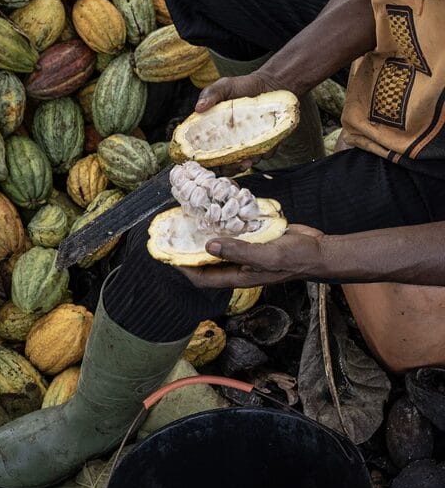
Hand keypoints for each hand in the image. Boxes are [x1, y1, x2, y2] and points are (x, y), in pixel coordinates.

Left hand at [179, 225, 326, 287]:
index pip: (203, 278)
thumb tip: (209, 245)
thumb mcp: (267, 255)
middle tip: (175, 233)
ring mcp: (245, 252)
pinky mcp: (253, 239)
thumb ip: (239, 251)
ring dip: (205, 234)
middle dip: (190, 250)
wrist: (319, 249)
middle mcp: (238, 265)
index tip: (168, 256)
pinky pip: (233, 233)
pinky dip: (223, 223)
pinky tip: (216, 210)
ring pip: (218, 245)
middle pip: (206, 261)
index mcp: (238, 276)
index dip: (184, 269)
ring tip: (190, 219)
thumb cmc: (296, 258)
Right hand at [195, 71, 287, 172]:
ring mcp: (247, 144)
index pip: (206, 153)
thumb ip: (210, 94)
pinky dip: (264, 153)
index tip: (212, 163)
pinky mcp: (264, 143)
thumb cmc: (243, 86)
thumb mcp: (224, 86)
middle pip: (224, 165)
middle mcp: (229, 142)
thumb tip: (198, 108)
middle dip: (230, 169)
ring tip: (249, 159)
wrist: (272, 84)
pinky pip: (264, 154)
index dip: (207, 162)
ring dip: (246, 164)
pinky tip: (266, 147)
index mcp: (215, 132)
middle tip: (237, 164)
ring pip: (244, 163)